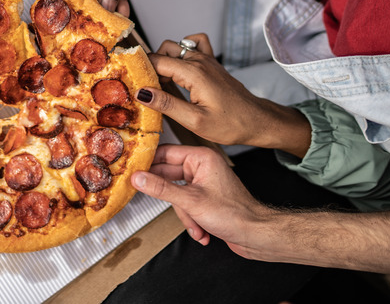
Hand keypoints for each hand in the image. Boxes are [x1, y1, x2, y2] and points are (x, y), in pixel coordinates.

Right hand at [131, 144, 268, 255]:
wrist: (257, 235)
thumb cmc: (235, 214)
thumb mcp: (191, 201)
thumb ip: (161, 188)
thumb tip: (138, 178)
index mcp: (201, 158)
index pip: (166, 153)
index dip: (148, 162)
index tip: (132, 170)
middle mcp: (202, 167)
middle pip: (168, 176)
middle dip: (168, 197)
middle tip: (150, 199)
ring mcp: (204, 183)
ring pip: (176, 194)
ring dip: (184, 214)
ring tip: (195, 224)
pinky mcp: (205, 198)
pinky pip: (186, 205)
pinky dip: (191, 220)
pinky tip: (201, 231)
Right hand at [135, 34, 310, 154]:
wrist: (257, 121)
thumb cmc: (231, 124)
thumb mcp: (195, 121)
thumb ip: (167, 104)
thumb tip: (142, 93)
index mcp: (194, 73)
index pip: (156, 60)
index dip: (140, 70)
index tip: (131, 83)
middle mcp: (200, 60)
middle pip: (163, 50)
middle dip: (151, 66)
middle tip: (148, 89)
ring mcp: (207, 59)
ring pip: (175, 47)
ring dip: (164, 60)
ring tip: (163, 84)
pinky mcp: (211, 63)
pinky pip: (193, 44)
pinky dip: (183, 50)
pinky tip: (180, 68)